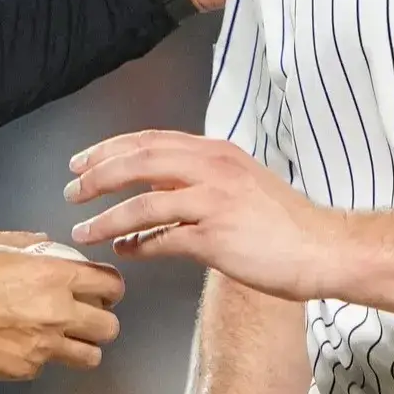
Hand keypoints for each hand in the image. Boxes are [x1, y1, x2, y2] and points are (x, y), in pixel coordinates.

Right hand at [0, 230, 124, 380]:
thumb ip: (28, 243)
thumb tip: (45, 244)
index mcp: (55, 276)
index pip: (111, 285)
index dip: (111, 287)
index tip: (105, 289)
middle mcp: (58, 313)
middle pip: (110, 327)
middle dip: (101, 319)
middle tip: (86, 314)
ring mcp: (43, 346)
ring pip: (89, 356)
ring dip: (81, 346)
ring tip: (64, 337)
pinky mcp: (24, 369)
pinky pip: (46, 366)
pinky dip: (40, 357)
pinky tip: (22, 344)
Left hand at [66, 131, 345, 302]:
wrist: (323, 248)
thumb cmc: (284, 222)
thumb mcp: (240, 182)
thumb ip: (199, 179)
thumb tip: (154, 190)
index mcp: (216, 152)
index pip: (150, 141)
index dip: (109, 150)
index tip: (81, 162)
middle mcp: (212, 169)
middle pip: (138, 162)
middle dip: (97, 176)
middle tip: (70, 191)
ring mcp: (214, 202)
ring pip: (143, 204)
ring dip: (106, 218)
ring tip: (82, 231)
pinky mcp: (216, 238)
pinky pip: (163, 240)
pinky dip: (137, 246)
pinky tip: (124, 252)